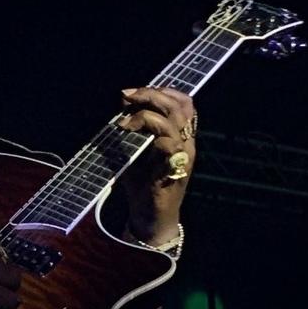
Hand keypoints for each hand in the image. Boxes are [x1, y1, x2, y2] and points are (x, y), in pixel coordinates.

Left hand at [118, 85, 196, 242]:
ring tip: (125, 121)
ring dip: (147, 113)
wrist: (150, 217)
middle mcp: (186, 143)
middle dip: (151, 94)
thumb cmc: (142, 185)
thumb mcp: (134, 152)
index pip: (183, 102)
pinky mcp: (176, 170)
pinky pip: (170, 145)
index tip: (132, 93)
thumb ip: (133, 131)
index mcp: (179, 136)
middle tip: (127, 97)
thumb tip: (121, 108)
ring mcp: (183, 156)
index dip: (161, 90)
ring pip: (175, 121)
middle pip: (181, 105)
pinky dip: (150, 134)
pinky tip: (130, 135)